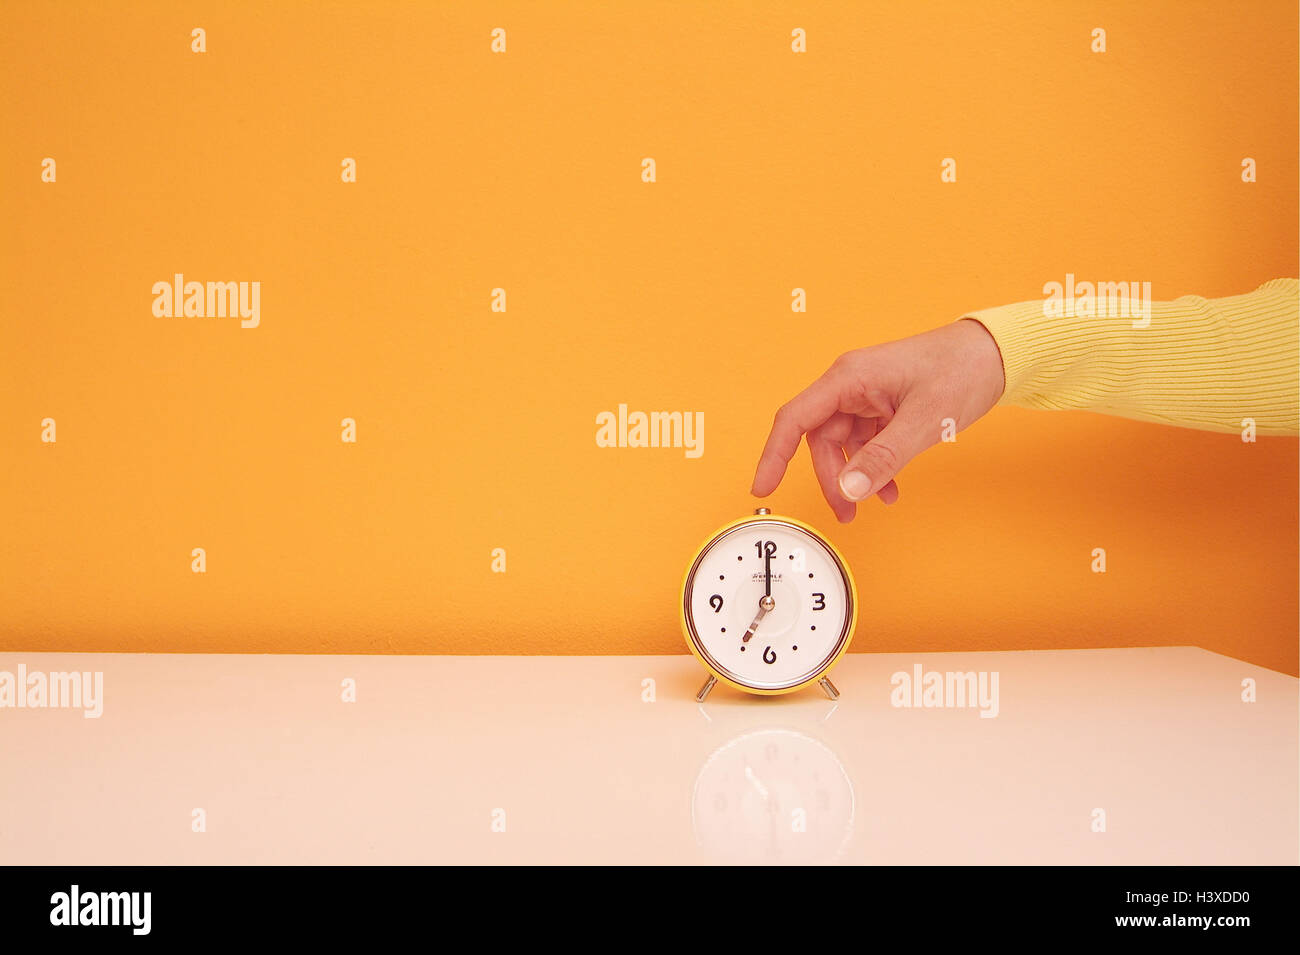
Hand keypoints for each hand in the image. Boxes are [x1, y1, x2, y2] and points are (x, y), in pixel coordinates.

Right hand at [750, 319, 1005, 522]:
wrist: (996, 353)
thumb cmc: (962, 370)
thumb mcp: (924, 421)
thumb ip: (883, 458)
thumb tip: (849, 489)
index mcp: (849, 378)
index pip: (795, 419)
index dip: (773, 455)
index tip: (762, 486)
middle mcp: (850, 384)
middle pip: (819, 439)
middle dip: (830, 478)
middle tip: (847, 512)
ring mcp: (866, 395)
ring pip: (842, 444)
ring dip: (854, 476)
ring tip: (872, 504)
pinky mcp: (883, 405)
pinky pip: (865, 442)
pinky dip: (874, 467)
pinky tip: (890, 487)